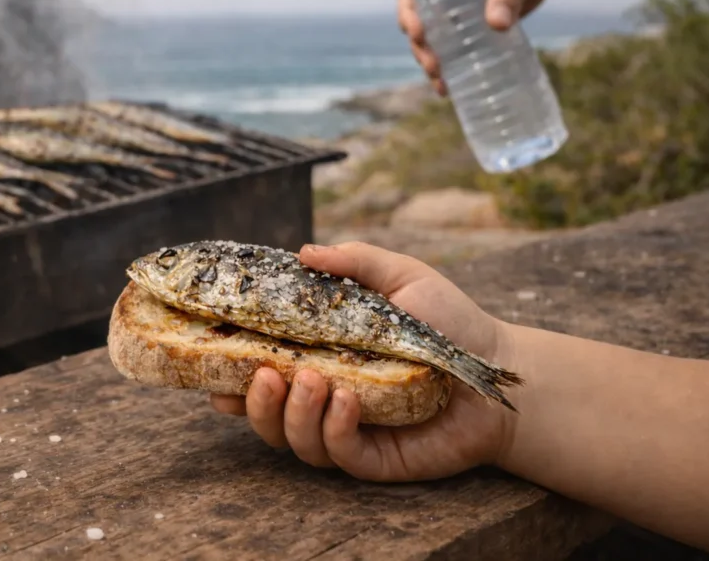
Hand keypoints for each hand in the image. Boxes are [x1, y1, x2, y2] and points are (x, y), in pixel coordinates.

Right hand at [210, 241, 517, 481]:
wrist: (500, 371)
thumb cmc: (451, 322)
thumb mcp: (402, 277)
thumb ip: (354, 261)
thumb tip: (303, 251)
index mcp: (319, 357)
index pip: (261, 369)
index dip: (228, 371)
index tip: (209, 363)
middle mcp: (323, 398)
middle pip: (264, 413)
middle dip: (251, 400)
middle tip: (261, 372)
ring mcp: (345, 430)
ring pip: (292, 438)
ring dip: (290, 412)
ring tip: (312, 380)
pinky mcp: (373, 458)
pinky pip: (337, 454)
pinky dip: (333, 428)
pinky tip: (346, 400)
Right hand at [398, 0, 559, 95]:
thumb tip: (497, 25)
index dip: (407, 13)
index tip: (417, 32)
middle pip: (417, 23)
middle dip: (420, 48)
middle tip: (435, 66)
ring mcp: (452, 13)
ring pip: (431, 41)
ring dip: (431, 63)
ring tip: (442, 84)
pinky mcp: (468, 29)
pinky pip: (451, 49)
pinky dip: (449, 69)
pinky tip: (451, 88)